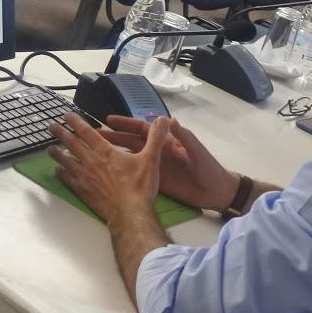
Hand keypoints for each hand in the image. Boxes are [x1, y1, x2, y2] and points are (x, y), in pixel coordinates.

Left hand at [48, 113, 169, 222]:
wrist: (130, 213)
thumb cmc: (139, 186)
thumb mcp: (151, 159)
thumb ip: (155, 138)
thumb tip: (164, 119)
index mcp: (105, 151)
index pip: (86, 131)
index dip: (75, 121)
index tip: (66, 114)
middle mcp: (90, 161)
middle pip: (71, 143)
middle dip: (60, 133)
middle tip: (50, 126)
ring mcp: (84, 177)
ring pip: (65, 161)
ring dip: (56, 153)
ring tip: (49, 148)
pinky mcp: (82, 191)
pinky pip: (68, 179)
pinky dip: (61, 173)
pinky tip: (57, 171)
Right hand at [100, 115, 238, 212]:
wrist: (217, 193)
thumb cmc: (209, 169)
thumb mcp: (197, 151)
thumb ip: (183, 136)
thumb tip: (168, 119)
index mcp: (167, 141)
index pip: (142, 129)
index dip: (126, 124)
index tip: (108, 120)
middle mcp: (158, 152)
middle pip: (131, 142)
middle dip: (114, 137)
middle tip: (94, 135)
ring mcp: (155, 167)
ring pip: (130, 157)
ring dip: (115, 153)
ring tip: (96, 151)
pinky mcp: (155, 182)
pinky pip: (136, 173)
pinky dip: (123, 171)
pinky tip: (109, 172)